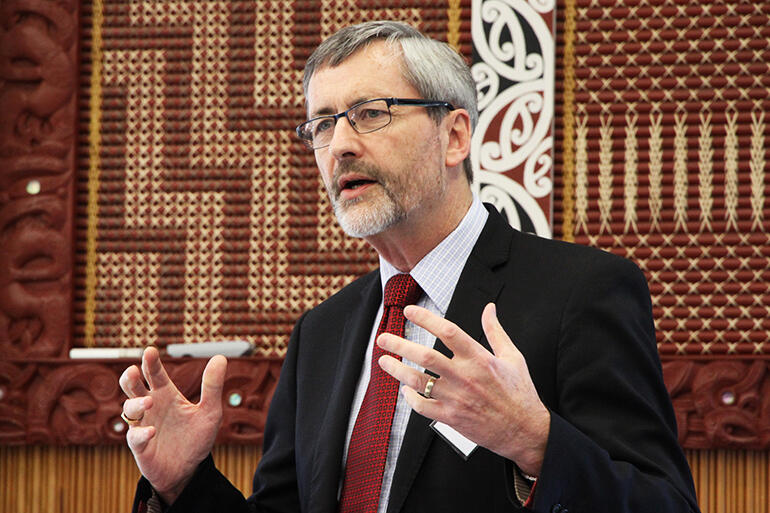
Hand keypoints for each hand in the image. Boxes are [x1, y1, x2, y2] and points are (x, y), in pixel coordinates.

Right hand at [119, 347, 226, 503]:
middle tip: (135, 371)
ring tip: (150, 401)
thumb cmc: (196, 438)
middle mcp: (151, 406)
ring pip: (129, 408)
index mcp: (166, 394)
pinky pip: (135, 437)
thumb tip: (220, 357)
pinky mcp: (140, 446)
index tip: (150, 351)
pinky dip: (141, 433)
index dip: (151, 362)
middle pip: (132, 386)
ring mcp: (143, 425)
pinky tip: (151, 431)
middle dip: (130, 377)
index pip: (155, 374)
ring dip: (137, 403)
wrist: (189, 470)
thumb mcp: (210, 411)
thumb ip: (213, 386)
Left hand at [378, 303, 549, 475]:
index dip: (426, 319)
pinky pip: (423, 407)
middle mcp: (464, 377)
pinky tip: (405, 389)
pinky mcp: (451, 418)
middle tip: (383, 339)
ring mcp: (456, 399)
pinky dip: (410, 397)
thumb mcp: (513, 357)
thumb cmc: (519, 392)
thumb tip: (489, 308)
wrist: (524, 430)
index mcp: (479, 358)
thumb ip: (495, 331)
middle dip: (400, 345)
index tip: (409, 312)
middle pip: (425, 357)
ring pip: (419, 382)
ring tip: (384, 362)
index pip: (448, 332)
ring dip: (397, 370)